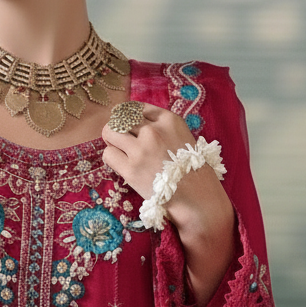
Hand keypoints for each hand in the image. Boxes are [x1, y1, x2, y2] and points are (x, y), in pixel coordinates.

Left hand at [101, 104, 234, 306]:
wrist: (197, 199)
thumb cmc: (193, 171)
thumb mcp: (183, 138)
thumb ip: (162, 129)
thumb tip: (136, 126)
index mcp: (169, 120)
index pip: (136, 107)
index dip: (128, 117)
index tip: (128, 127)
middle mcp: (153, 131)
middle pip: (119, 118)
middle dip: (117, 128)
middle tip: (120, 141)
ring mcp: (141, 149)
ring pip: (109, 132)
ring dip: (111, 141)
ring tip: (119, 151)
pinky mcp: (131, 169)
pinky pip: (108, 154)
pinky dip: (111, 158)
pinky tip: (121, 165)